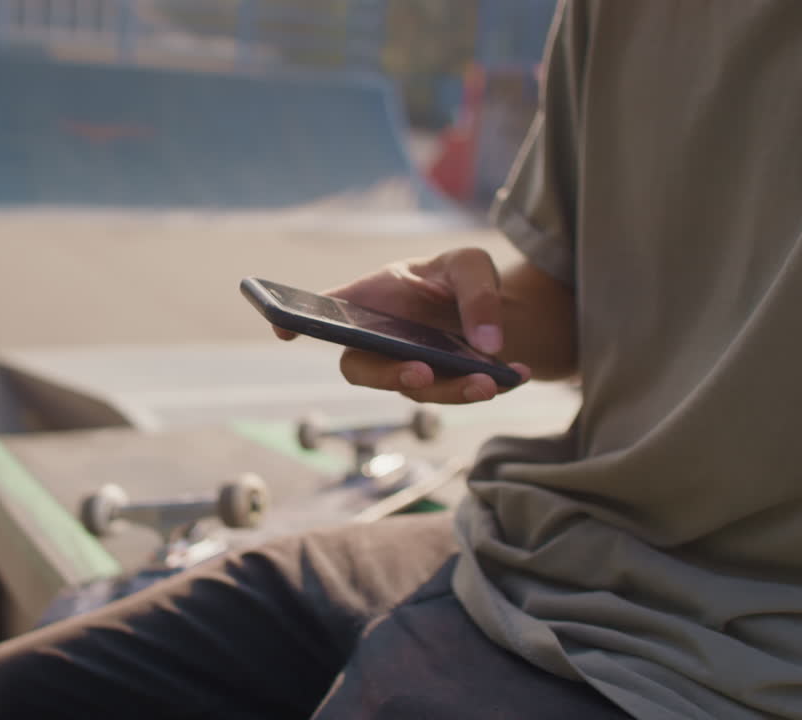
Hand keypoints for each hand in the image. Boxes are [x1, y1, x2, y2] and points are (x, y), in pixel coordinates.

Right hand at [274, 248, 531, 404]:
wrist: (493, 310)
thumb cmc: (460, 277)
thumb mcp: (471, 264)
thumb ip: (476, 293)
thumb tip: (486, 345)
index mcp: (369, 301)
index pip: (322, 314)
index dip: (296, 323)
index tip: (283, 329)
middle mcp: (378, 341)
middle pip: (363, 369)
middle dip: (389, 377)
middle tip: (422, 373)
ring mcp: (406, 369)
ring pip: (413, 391)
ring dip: (449, 391)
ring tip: (487, 382)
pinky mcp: (440, 387)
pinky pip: (455, 395)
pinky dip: (488, 387)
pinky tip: (518, 375)